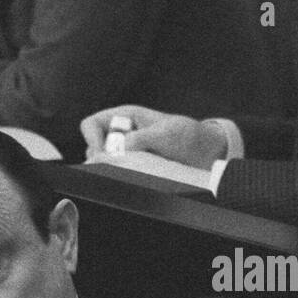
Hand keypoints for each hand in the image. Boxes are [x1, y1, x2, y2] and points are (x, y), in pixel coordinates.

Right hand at [81, 105, 227, 168]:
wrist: (206, 154)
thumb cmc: (188, 136)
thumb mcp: (168, 133)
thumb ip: (143, 137)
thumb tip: (118, 148)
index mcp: (125, 118)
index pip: (91, 125)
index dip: (92, 138)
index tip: (105, 154)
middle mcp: (120, 135)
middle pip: (92, 148)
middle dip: (101, 159)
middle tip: (120, 165)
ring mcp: (124, 153)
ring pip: (101, 165)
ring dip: (112, 170)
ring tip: (134, 171)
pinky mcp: (130, 169)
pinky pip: (114, 176)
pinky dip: (120, 179)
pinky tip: (134, 179)